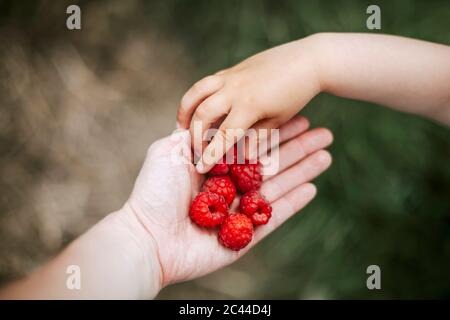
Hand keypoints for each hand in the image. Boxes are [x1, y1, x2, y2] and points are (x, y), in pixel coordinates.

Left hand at [126, 116, 332, 290]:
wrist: (147, 239)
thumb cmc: (154, 193)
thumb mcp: (168, 153)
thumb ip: (192, 137)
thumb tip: (212, 122)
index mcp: (213, 167)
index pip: (252, 144)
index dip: (276, 132)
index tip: (298, 117)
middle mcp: (230, 187)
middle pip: (271, 163)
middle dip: (297, 148)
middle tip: (324, 133)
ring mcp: (239, 211)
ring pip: (277, 187)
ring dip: (303, 170)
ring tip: (326, 154)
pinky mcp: (245, 236)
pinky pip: (274, 217)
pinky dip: (294, 203)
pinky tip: (313, 187)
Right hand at [177, 35, 320, 172]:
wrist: (306, 60)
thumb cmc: (295, 94)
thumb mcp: (278, 120)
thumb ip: (257, 137)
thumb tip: (241, 155)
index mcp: (249, 105)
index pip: (223, 135)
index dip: (210, 154)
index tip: (201, 168)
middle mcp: (234, 89)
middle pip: (202, 113)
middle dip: (194, 134)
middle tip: (193, 150)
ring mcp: (230, 76)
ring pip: (196, 92)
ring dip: (185, 110)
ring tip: (181, 127)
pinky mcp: (230, 70)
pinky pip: (205, 83)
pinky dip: (195, 97)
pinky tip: (197, 109)